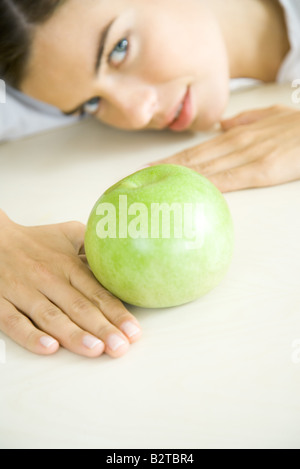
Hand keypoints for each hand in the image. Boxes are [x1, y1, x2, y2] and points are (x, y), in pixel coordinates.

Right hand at [0, 211, 140, 357]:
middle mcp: (49, 279)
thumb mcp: (68, 233)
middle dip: (102, 329)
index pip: (97, 292)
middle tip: (120, 347)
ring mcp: (23, 291)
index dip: (117, 313)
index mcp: (68, 265)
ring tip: (95, 350)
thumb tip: (123, 251)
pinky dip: (31, 335)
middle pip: (79, 307)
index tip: (133, 331)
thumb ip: (93, 245)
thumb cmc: (35, 241)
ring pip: (51, 316)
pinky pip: (14, 321)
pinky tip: (49, 347)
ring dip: (73, 334)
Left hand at [151, 106, 299, 191]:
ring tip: (151, 184)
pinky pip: (228, 178)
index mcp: (236, 134)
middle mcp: (235, 143)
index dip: (169, 159)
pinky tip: (187, 190)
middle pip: (192, 158)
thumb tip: (222, 126)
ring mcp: (247, 155)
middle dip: (163, 170)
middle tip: (136, 178)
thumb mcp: (272, 115)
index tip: (148, 168)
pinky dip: (205, 184)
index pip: (195, 149)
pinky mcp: (262, 169)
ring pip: (204, 167)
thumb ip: (245, 120)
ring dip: (176, 176)